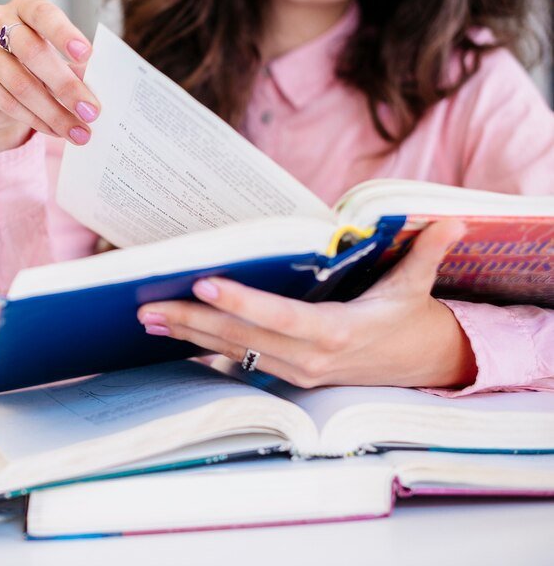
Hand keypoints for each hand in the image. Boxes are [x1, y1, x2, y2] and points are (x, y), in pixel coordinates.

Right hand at [0, 0, 100, 162]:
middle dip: (66, 86)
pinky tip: (54, 130)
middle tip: (91, 111)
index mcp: (24, 7)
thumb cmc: (34, 69)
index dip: (64, 34)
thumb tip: (93, 91)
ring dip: (53, 112)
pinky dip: (34, 120)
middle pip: (31, 52)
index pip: (43, 13)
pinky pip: (4, 101)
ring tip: (77, 131)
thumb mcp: (57, 63)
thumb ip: (74, 69)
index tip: (87, 55)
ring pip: (19, 83)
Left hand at [137, 220, 477, 388]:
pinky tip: (174, 333)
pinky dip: (204, 346)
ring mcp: (296, 372)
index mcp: (338, 332)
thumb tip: (449, 220)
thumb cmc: (410, 317)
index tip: (204, 282)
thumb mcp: (417, 284)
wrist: (422, 364)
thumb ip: (427, 252)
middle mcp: (311, 358)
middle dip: (192, 320)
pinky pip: (238, 360)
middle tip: (147, 305)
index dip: (242, 302)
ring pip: (232, 351)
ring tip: (147, 317)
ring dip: (188, 335)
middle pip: (241, 338)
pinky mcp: (287, 377)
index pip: (281, 317)